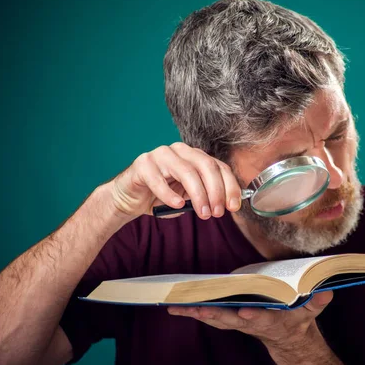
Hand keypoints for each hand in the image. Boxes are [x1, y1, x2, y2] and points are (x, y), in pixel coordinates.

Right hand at [108, 142, 241, 219]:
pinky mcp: (143, 164)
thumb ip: (207, 196)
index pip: (219, 167)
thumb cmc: (163, 196)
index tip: (233, 207)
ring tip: (203, 213)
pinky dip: (170, 194)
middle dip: (216, 191)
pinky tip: (177, 205)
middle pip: (206, 166)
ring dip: (198, 195)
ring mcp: (161, 154)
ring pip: (186, 172)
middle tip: (217, 213)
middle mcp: (180, 151)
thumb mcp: (190, 198)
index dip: (230, 187)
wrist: (131, 198)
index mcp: (195, 156)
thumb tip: (229, 204)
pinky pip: (159, 179)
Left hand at [167, 291, 333, 349]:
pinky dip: (194, 309)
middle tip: (194, 308)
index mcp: (271, 321)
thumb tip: (326, 291)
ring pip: (214, 317)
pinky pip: (209, 314)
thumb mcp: (311, 313)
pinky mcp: (230, 318)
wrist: (287, 339)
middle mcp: (250, 323)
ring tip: (175, 306)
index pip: (263, 319)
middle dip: (212, 314)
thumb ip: (317, 302)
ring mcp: (238, 322)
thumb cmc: (298, 322)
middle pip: (229, 319)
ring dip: (195, 312)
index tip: (245, 312)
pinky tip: (177, 304)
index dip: (255, 317)